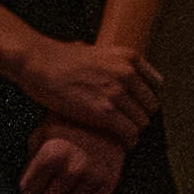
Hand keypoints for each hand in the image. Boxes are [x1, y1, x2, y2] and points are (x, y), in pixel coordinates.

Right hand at [14, 34, 160, 140]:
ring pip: (142, 121)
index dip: (144, 98)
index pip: (156, 84)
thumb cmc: (58, 58)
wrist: (37, 62)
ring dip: (132, 129)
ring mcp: (117, 93)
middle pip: (150, 105)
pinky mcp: (104, 112)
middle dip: (138, 115)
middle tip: (125, 122)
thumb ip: (114, 64)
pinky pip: (129, 132)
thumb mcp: (97, 51)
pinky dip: (128, 140)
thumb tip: (118, 75)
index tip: (135, 106)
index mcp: (129, 57)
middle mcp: (127, 74)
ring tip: (121, 134)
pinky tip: (122, 142)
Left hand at [20, 120, 124, 193]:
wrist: (107, 116)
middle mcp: (72, 168)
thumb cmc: (69, 123)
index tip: (35, 180)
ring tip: (65, 187)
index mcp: (51, 155)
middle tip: (50, 185)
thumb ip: (31, 160)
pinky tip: (81, 193)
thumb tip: (27, 187)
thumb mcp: (42, 134)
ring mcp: (92, 176)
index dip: (30, 185)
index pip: (28, 191)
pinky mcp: (110, 182)